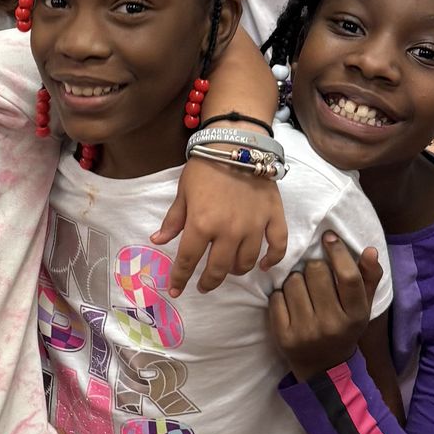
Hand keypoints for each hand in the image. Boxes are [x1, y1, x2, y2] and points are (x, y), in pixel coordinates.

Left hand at [153, 161, 287, 294]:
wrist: (236, 143)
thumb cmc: (205, 166)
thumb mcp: (183, 192)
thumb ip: (173, 220)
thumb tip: (157, 241)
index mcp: (201, 225)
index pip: (188, 261)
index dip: (180, 279)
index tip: (176, 290)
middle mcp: (228, 231)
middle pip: (218, 269)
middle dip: (209, 281)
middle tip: (203, 285)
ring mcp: (253, 226)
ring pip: (246, 262)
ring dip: (236, 271)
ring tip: (229, 270)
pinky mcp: (273, 217)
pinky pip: (277, 246)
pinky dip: (272, 260)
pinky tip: (264, 265)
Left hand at [271, 236, 383, 377]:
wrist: (323, 367)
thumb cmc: (344, 328)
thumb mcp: (362, 307)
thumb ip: (368, 277)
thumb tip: (369, 250)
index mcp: (356, 315)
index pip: (348, 276)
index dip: (337, 251)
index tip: (328, 237)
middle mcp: (332, 324)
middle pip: (315, 271)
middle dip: (314, 268)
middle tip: (316, 278)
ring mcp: (306, 332)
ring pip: (293, 281)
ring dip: (296, 281)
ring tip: (304, 293)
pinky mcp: (283, 337)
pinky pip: (276, 298)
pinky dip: (281, 296)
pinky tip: (290, 306)